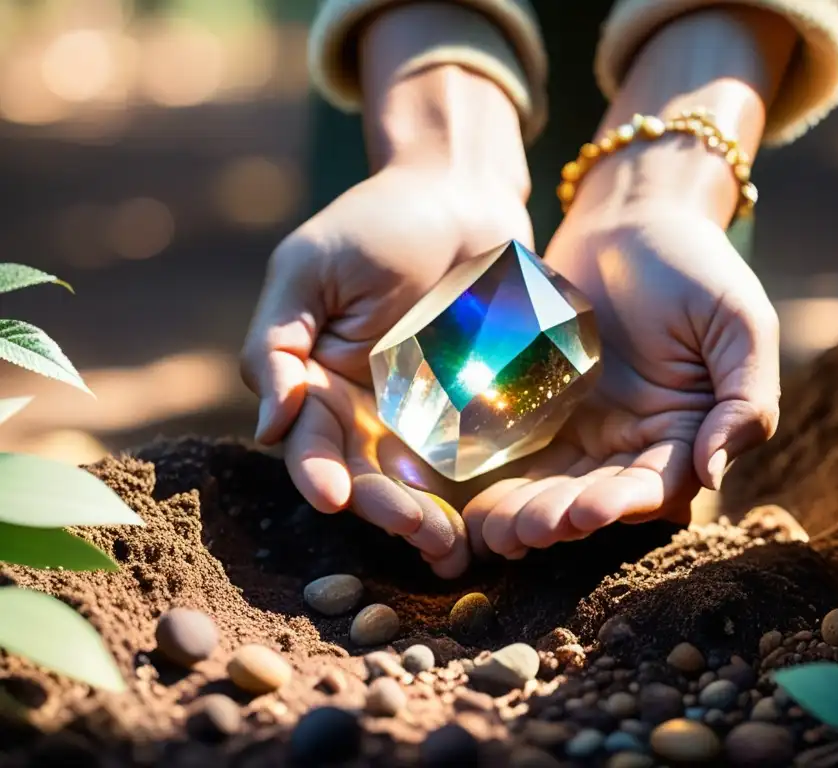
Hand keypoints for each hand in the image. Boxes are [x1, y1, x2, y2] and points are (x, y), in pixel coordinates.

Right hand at [241, 160, 532, 577]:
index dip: (317, 473)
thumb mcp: (308, 270)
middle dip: (386, 508)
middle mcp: (368, 411)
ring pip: (420, 482)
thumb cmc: (374, 223)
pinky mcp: (477, 409)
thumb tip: (267, 426)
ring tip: (449, 547)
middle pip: (368, 476)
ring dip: (430, 519)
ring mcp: (425, 415)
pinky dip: (477, 496)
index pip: (311, 442)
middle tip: (414, 531)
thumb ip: (276, 344)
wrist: (459, 194)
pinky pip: (474, 459)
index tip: (332, 498)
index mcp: (319, 383)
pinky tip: (487, 524)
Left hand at [462, 197, 779, 558]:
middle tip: (525, 532)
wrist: (629, 216)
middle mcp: (631, 441)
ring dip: (523, 513)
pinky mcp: (536, 406)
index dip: (624, 505)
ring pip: (551, 485)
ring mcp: (581, 427)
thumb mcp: (739, 324)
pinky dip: (495, 481)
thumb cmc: (695, 264)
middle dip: (561, 519)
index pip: (657, 484)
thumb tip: (716, 474)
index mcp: (684, 432)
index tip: (589, 512)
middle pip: (595, 496)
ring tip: (494, 531)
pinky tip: (468, 503)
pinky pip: (516, 451)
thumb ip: (744, 400)